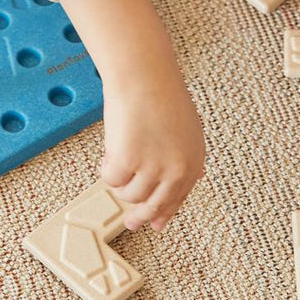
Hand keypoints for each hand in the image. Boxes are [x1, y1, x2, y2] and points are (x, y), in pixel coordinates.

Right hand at [99, 74, 204, 231]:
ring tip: (118, 155)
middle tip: (131, 222)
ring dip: (120, 180)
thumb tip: (192, 179)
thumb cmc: (161, 92)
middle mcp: (176, 168)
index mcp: (193, 160)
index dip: (164, 213)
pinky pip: (110, 179)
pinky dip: (107, 167)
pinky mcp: (127, 162)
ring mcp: (153, 168)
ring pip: (128, 194)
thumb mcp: (185, 128)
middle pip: (153, 206)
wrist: (144, 75)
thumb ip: (184, 155)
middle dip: (139, 216)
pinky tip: (109, 151)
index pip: (178, 198)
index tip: (155, 224)